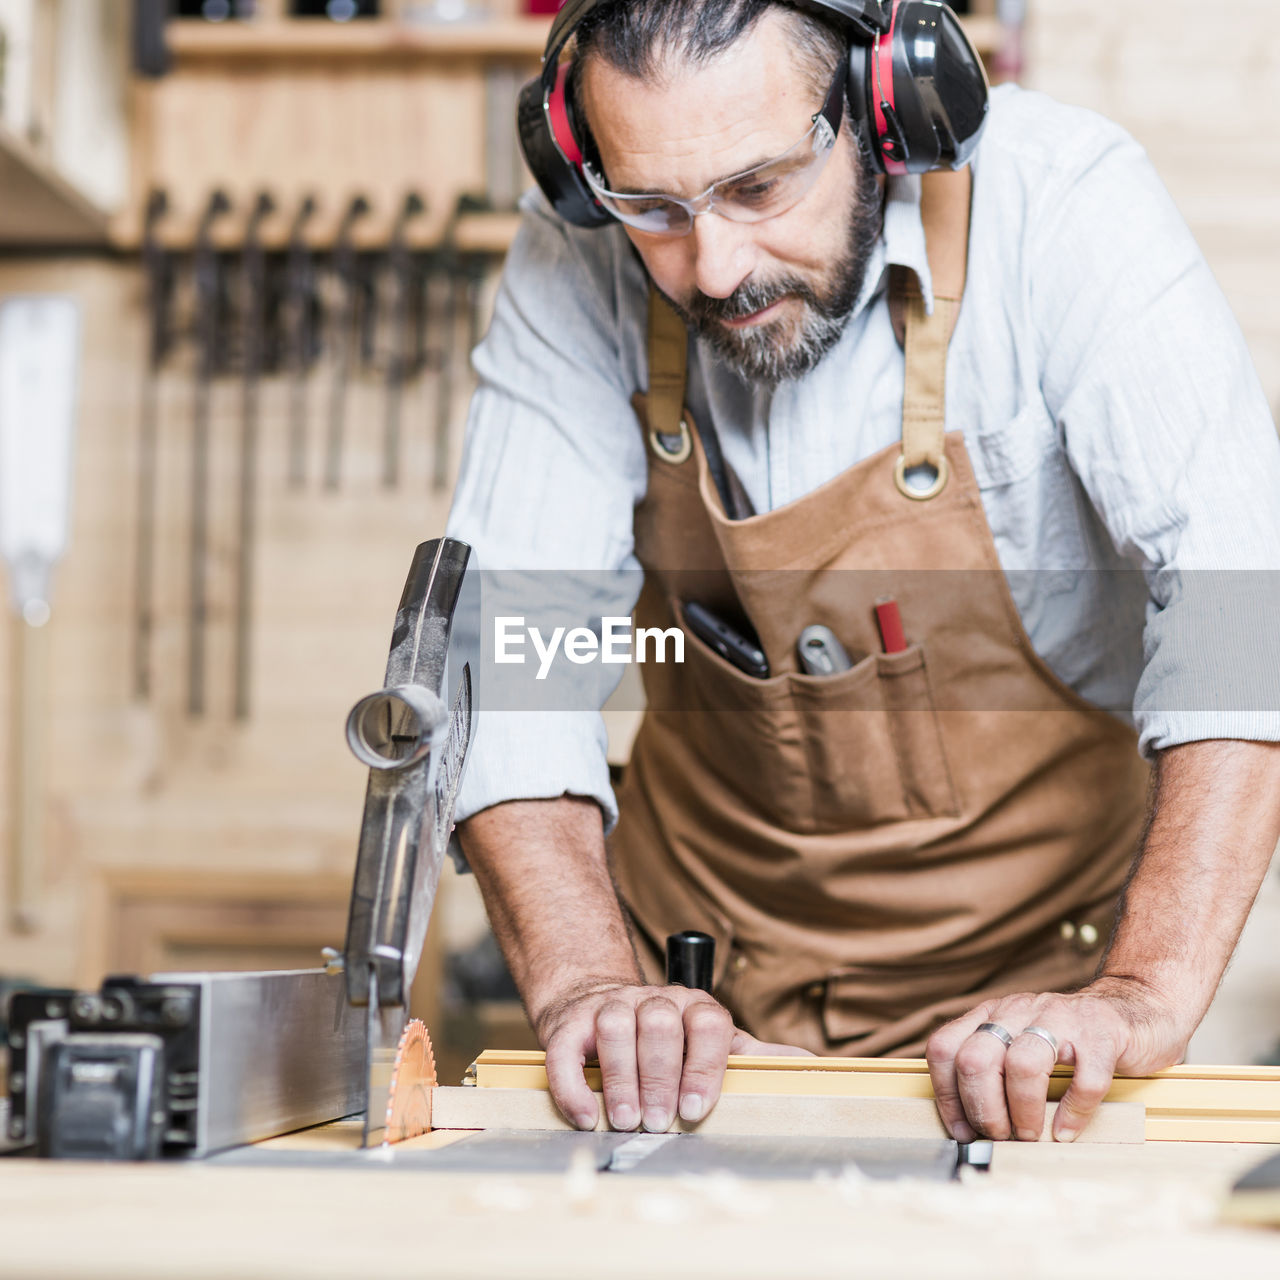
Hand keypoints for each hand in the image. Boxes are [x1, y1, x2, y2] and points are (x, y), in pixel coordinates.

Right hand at [538, 982, 811, 1131]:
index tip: (696, 1109)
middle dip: (660, 1078)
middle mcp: (654, 1000)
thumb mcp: (715, 1043)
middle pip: (659, 1025)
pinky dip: (573, 1084)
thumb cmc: (669, 1038)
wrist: (603, 1004)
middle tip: (659, 1122)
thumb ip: (756, 1058)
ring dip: (620, 1078)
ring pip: (615, 1026)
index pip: (707, 1022)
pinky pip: (567, 1048)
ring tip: (625, 1120)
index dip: (703, 1066)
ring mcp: (610, 1006)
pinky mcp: (570, 1023)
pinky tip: (584, 1115)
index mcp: (695, 1007)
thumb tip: (813, 1066)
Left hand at [925, 977, 1185, 1142]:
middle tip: (999, 1134)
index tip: (962, 1130)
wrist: (1135, 1009)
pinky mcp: (1102, 1035)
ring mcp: (1061, 1019)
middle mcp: (1019, 1011)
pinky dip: (1073, 1112)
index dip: (947, 1095)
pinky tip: (1067, 1130)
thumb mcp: (1021, 1042)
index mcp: (993, 1014)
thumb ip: (996, 1071)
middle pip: (976, 1058)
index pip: (946, 1048)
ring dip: (1022, 1111)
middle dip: (983, 1107)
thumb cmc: (1070, 1040)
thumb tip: (969, 1128)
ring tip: (1029, 1135)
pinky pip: (1083, 1079)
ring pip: (1022, 1064)